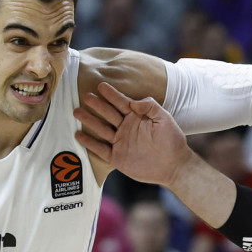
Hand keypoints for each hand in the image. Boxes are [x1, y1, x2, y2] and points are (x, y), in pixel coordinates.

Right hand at [73, 82, 196, 187]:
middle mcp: (126, 128)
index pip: (121, 102)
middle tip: (86, 96)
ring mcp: (120, 142)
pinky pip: (100, 149)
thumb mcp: (165, 119)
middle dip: (97, 105)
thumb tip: (134, 101)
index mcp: (136, 117)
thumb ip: (151, 107)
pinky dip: (90, 143)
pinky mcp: (117, 158)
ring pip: (101, 129)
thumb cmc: (172, 141)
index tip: (101, 86)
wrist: (174, 166)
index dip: (112, 94)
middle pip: (108, 114)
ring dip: (89, 121)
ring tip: (77, 112)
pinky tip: (78, 135)